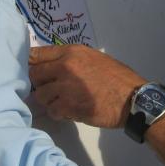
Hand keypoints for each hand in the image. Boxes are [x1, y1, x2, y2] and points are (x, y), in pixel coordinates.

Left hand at [29, 45, 144, 127]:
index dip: (31, 64)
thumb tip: (51, 65)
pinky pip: (51, 111)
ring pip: (40, 95)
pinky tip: (70, 111)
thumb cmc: (117, 78)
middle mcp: (65, 66)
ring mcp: (65, 87)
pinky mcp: (68, 106)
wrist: (133, 99)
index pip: (36, 54)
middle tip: (50, 90)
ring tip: (62, 102)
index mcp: (71, 52)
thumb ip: (71, 60)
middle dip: (40, 84)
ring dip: (49, 101)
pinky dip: (58, 113)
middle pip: (34, 75)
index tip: (33, 71)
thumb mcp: (93, 58)